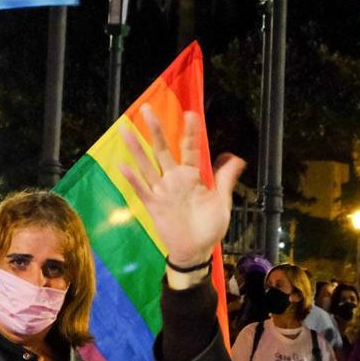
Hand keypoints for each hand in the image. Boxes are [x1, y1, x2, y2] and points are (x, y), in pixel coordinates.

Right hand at [116, 108, 245, 270]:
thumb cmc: (208, 226)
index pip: (189, 148)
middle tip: (147, 109)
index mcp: (191, 176)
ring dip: (136, 148)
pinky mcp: (154, 206)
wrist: (195, 251)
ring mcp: (161, 191)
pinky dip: (132, 179)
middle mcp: (173, 179)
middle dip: (155, 130)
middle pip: (162, 150)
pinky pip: (141, 190)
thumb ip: (225, 179)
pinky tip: (123, 165)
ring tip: (125, 130)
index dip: (190, 132)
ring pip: (146, 165)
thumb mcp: (222, 201)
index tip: (191, 114)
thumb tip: (236, 157)